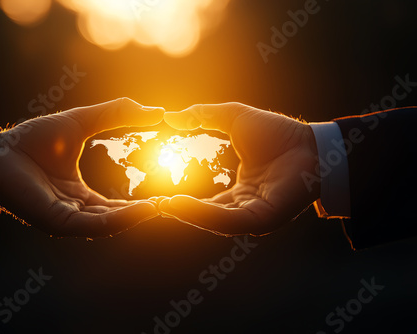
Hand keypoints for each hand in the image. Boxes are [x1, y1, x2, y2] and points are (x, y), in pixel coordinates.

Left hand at [0, 98, 163, 237]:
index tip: (167, 192)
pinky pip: (94, 225)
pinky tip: (143, 210)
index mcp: (80, 198)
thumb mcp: (82, 123)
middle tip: (173, 204)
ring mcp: (66, 219)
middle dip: (144, 214)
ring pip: (110, 225)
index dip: (142, 202)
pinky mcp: (57, 221)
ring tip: (163, 206)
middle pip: (117, 220)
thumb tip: (156, 111)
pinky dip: (121, 220)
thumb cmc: (32, 140)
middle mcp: (75, 213)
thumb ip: (116, 115)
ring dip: (137, 218)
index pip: (117, 206)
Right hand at [157, 103, 319, 235]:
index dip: (182, 199)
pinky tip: (180, 204)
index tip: (158, 192)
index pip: (205, 202)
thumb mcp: (232, 119)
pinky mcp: (263, 219)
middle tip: (153, 204)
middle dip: (180, 212)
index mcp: (239, 193)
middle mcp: (245, 209)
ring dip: (187, 214)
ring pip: (214, 221)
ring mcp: (254, 216)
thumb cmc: (277, 133)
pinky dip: (203, 215)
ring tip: (162, 205)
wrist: (311, 141)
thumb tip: (170, 116)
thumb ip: (203, 117)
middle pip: (206, 216)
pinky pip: (228, 221)